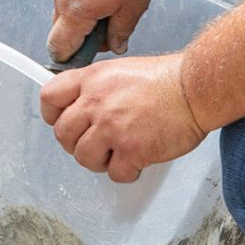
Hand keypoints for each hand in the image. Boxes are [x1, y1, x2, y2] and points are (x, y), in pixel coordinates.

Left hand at [40, 54, 205, 182]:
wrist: (194, 89)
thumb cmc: (165, 80)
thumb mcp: (120, 70)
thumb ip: (96, 88)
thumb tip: (80, 108)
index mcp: (93, 79)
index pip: (50, 97)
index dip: (53, 115)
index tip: (63, 122)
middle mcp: (97, 102)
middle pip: (63, 134)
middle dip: (77, 143)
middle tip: (96, 143)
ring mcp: (112, 127)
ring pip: (83, 158)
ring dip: (100, 160)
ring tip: (118, 151)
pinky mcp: (131, 149)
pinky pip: (114, 173)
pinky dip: (126, 171)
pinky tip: (137, 159)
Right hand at [48, 0, 158, 62]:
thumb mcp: (133, 7)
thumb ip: (120, 32)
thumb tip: (115, 46)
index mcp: (74, 12)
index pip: (59, 47)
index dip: (71, 58)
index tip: (86, 57)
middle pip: (60, 27)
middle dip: (80, 33)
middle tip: (108, 26)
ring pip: (64, 4)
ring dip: (81, 9)